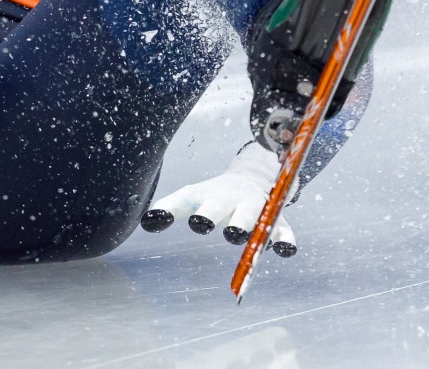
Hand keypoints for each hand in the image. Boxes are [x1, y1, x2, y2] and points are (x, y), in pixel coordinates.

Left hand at [142, 145, 297, 256]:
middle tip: (200, 223)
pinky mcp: (277, 219)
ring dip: (243, 224)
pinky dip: (284, 238)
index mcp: (208, 195)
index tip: (155, 219)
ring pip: (250, 215)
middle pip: (219, 206)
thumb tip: (144, 223)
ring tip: (236, 235)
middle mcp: (230, 199)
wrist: (254, 179)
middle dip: (210, 214)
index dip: (170, 208)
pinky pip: (283, 229)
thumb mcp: (193, 195)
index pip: (186, 200)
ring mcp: (255, 207)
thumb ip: (170, 207)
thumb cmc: (215, 194)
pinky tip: (284, 250)